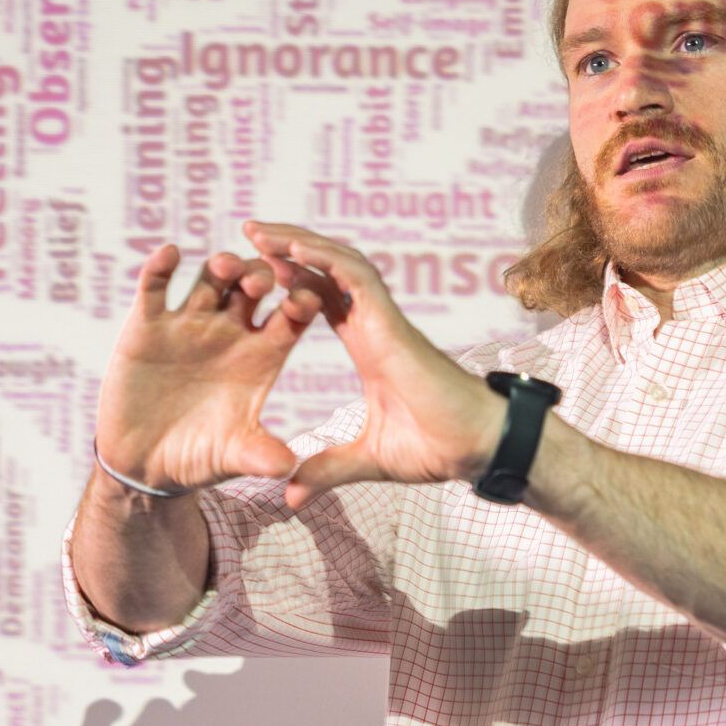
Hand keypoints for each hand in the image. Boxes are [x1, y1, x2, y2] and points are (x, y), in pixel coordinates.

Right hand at [92, 241, 327, 492]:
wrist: (142, 463)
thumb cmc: (196, 458)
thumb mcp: (231, 456)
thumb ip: (259, 455)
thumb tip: (289, 466)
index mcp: (261, 355)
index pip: (291, 317)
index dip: (301, 303)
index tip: (307, 299)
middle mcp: (229, 331)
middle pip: (254, 286)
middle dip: (260, 276)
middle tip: (262, 281)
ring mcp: (189, 323)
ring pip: (210, 278)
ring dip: (219, 265)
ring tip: (225, 267)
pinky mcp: (148, 324)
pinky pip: (154, 287)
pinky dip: (159, 267)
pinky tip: (169, 254)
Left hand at [241, 221, 504, 509]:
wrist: (478, 447)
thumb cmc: (437, 448)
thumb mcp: (365, 460)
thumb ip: (325, 470)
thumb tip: (288, 495)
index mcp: (367, 344)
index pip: (322, 298)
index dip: (293, 279)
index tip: (257, 270)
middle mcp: (372, 324)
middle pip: (324, 270)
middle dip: (287, 249)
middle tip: (247, 233)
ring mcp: (383, 319)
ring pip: (337, 263)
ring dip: (297, 243)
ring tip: (258, 230)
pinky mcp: (392, 322)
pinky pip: (353, 277)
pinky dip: (323, 258)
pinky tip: (291, 247)